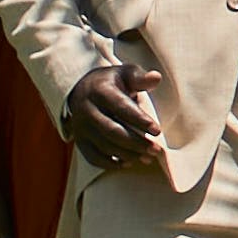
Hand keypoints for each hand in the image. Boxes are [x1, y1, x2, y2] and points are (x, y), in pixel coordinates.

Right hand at [62, 58, 171, 177]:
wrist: (84, 89)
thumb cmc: (113, 82)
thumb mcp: (126, 74)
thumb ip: (141, 78)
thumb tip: (156, 77)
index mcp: (100, 91)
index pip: (120, 107)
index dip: (139, 120)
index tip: (157, 131)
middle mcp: (86, 110)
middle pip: (112, 131)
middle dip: (136, 142)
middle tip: (156, 150)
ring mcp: (80, 127)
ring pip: (104, 146)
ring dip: (128, 154)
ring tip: (148, 157)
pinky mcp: (79, 140)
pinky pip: (93, 157)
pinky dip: (111, 163)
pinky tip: (129, 162)